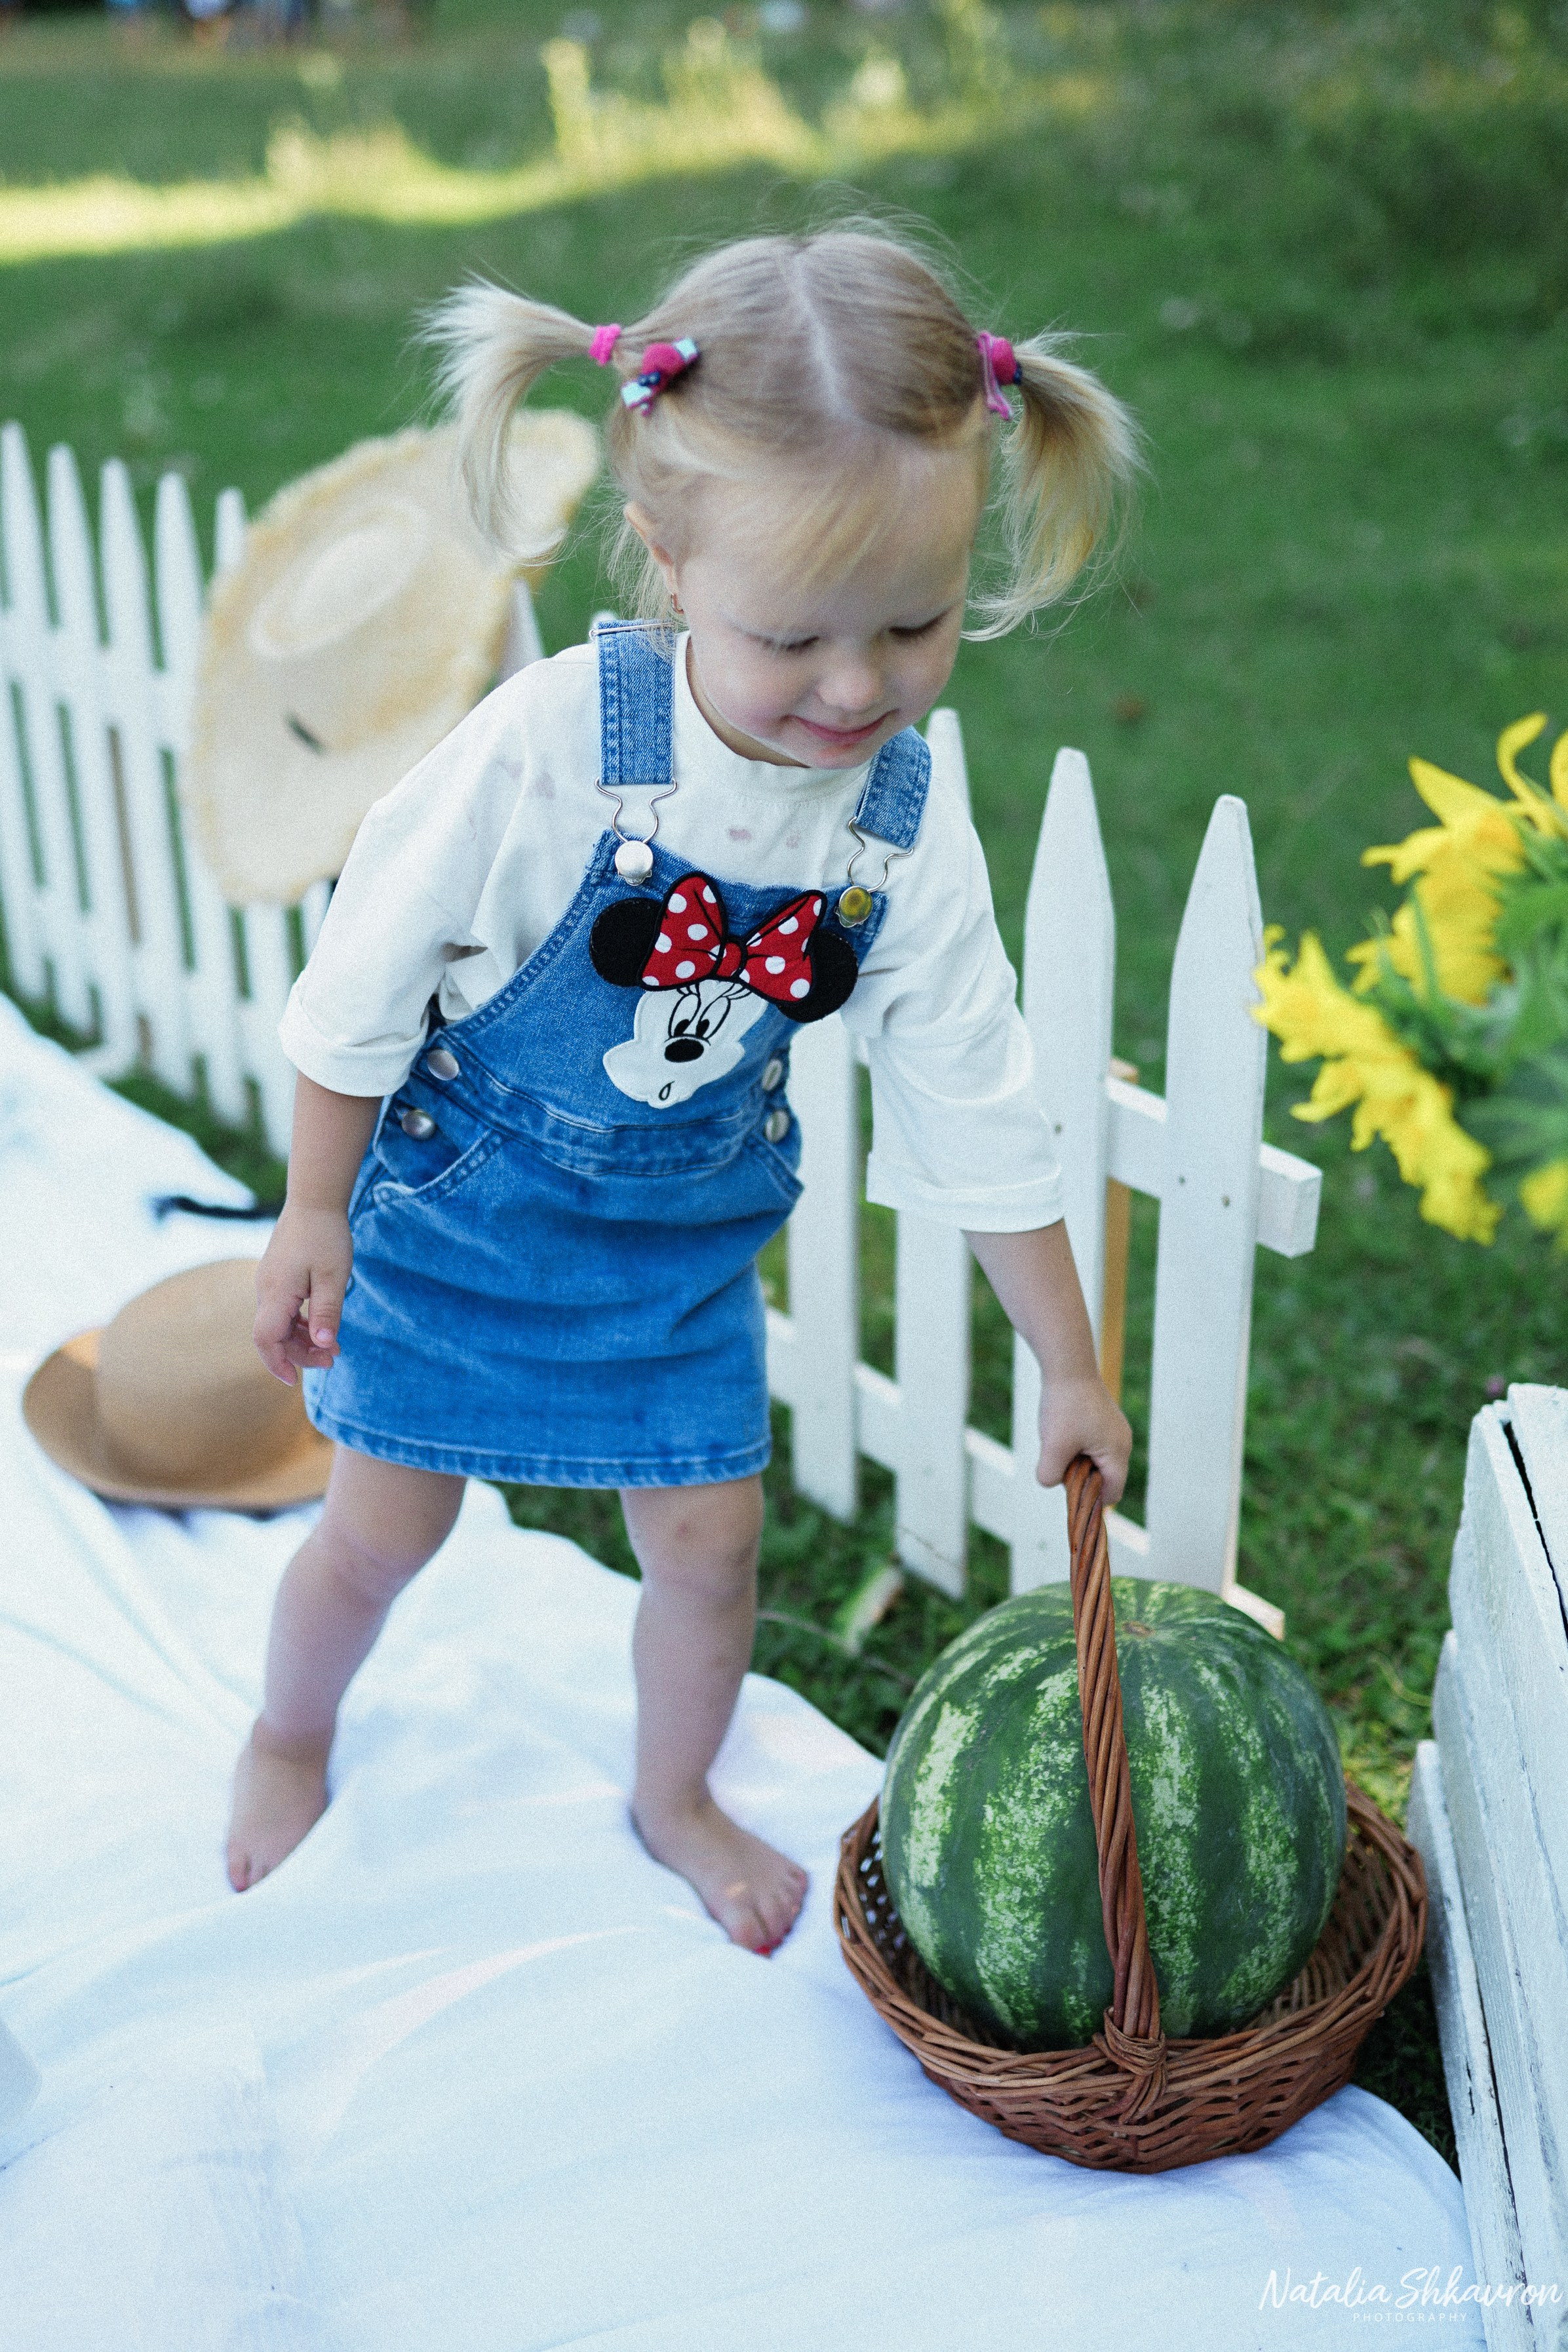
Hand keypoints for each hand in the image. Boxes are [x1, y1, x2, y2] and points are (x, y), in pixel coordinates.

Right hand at [254, 1205, 352, 1384]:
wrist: (314, 1200)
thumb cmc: (326, 1236)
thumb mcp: (333, 1277)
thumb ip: (326, 1313)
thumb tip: (324, 1345)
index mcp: (275, 1293)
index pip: (265, 1339)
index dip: (277, 1363)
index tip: (295, 1380)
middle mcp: (265, 1291)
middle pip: (273, 1336)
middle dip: (300, 1354)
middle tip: (333, 1359)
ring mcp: (269, 1284)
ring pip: (278, 1325)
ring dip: (302, 1340)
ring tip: (333, 1347)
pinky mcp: (277, 1278)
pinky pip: (283, 1311)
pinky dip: (300, 1325)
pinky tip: (321, 1327)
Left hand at [1036, 1371, 1131, 1507]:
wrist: (1067, 1365)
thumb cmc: (1064, 1407)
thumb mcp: (1052, 1447)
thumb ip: (1050, 1475)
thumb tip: (1050, 1482)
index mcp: (1118, 1453)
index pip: (1112, 1493)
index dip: (1090, 1500)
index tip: (1067, 1489)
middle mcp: (1122, 1442)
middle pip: (1104, 1478)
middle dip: (1080, 1477)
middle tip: (1059, 1461)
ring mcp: (1115, 1430)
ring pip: (1095, 1461)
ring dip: (1076, 1460)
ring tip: (1059, 1443)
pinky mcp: (1104, 1420)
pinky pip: (1092, 1444)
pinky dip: (1076, 1446)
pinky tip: (1062, 1431)